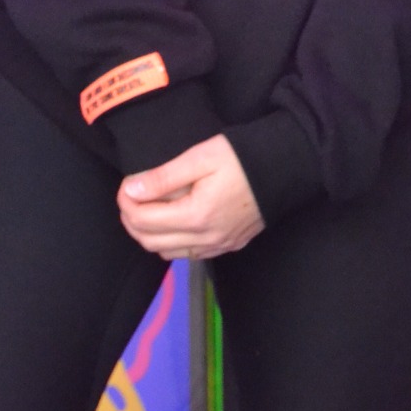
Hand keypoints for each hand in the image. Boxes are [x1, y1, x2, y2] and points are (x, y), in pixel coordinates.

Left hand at [117, 135, 264, 259]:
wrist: (284, 168)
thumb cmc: (241, 157)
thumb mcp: (200, 157)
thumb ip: (163, 177)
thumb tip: (131, 190)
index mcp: (197, 216)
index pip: (144, 220)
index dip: (126, 203)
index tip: (125, 185)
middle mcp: (206, 239)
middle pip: (151, 242)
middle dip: (132, 221)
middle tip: (129, 197)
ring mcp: (219, 246)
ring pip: (168, 253)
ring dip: (150, 235)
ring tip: (147, 208)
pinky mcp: (229, 246)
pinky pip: (189, 254)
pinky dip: (171, 242)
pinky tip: (173, 221)